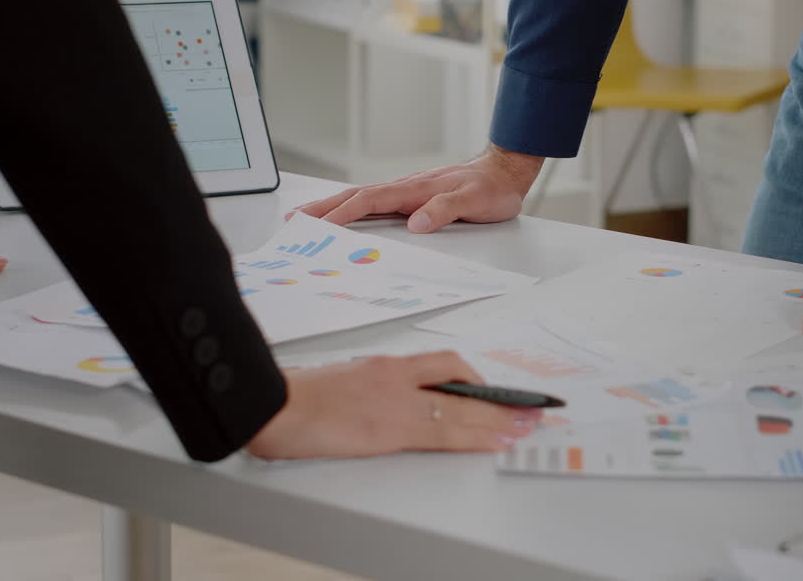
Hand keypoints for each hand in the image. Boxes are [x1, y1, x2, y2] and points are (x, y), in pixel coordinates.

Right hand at [245, 350, 541, 459]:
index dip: (475, 378)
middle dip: (499, 398)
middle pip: (462, 384)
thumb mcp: (342, 387)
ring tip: (528, 424)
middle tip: (530, 408)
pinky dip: (476, 435)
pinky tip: (497, 438)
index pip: (443, 364)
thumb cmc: (297, 400)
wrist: (273, 406)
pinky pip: (445, 431)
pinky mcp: (390, 428)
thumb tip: (390, 407)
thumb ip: (372, 393)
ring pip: (462, 408)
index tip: (495, 390)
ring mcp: (396, 402)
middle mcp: (397, 378)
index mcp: (385, 367)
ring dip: (500, 417)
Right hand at [292, 145, 544, 233]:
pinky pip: (375, 203)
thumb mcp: (473, 202)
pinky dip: (353, 208)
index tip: (319, 224)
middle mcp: (405, 188)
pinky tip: (344, 215)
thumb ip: (444, 211)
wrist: (503, 172)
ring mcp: (406, 191)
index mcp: (414, 189)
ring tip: (307, 217)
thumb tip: (415, 224)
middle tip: (294, 220)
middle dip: (324, 208)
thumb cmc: (490, 189)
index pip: (369, 201)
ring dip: (333, 207)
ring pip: (362, 198)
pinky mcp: (411, 197)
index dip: (342, 213)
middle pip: (356, 196)